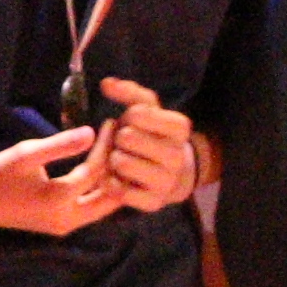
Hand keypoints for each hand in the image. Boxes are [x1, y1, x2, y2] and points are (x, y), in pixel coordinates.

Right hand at [0, 122, 111, 231]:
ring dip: (112, 181)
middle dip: (120, 168)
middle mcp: (67, 219)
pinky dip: (100, 190)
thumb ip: (60, 144)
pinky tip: (105, 169)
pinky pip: (91, 208)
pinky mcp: (61, 225)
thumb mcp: (27, 153)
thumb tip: (91, 132)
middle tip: (127, 143)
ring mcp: (65, 225)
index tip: (112, 123)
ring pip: (103, 205)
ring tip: (120, 154)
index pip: (95, 170)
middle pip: (110, 195)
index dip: (106, 145)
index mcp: (59, 200)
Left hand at [86, 78, 205, 212]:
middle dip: (118, 138)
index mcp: (180, 127)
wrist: (172, 175)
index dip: (127, 117)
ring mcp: (167, 181)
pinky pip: (119, 190)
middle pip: (126, 137)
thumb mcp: (148, 110)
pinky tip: (119, 178)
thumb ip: (128, 93)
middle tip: (125, 144)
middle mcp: (178, 155)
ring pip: (121, 163)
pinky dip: (111, 182)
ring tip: (121, 159)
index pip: (137, 113)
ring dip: (112, 160)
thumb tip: (106, 83)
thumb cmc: (153, 136)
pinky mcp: (154, 203)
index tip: (135, 124)